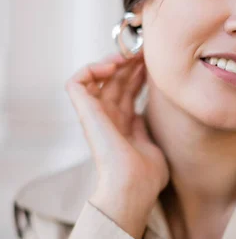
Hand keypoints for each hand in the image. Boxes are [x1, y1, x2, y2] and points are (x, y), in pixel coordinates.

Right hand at [65, 52, 169, 202]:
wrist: (134, 186)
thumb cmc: (147, 177)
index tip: (156, 65)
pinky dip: (91, 69)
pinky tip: (112, 67)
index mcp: (124, 127)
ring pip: (98, 78)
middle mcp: (109, 119)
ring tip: (132, 55)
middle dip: (132, 64)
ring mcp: (97, 116)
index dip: (139, 75)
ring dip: (115, 61)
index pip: (127, 93)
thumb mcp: (154, 146)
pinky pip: (77, 82)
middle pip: (116, 82)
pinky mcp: (86, 113)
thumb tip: (146, 114)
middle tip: (147, 52)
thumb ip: (147, 129)